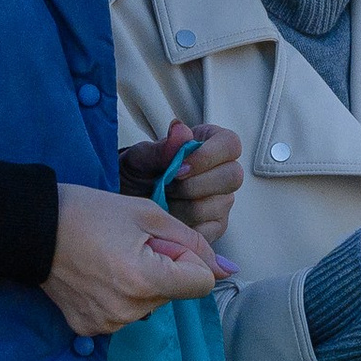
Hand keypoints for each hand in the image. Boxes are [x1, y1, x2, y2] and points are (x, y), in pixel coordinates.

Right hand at [45, 184, 221, 335]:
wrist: (32, 227)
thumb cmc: (89, 212)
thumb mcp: (147, 213)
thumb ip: (192, 242)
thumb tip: (227, 270)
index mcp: (145, 280)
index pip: (201, 283)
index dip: (186, 258)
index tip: (159, 242)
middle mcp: (129, 310)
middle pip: (174, 294)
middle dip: (163, 269)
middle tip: (128, 245)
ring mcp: (107, 324)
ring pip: (150, 305)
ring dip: (141, 284)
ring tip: (109, 259)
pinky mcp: (89, 329)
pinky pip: (123, 314)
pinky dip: (118, 296)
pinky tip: (96, 276)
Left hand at [117, 121, 243, 252]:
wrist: (128, 201)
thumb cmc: (138, 173)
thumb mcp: (141, 157)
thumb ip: (162, 147)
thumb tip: (180, 130)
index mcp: (212, 144)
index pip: (230, 144)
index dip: (207, 156)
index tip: (179, 167)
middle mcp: (224, 172)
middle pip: (232, 177)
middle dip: (193, 185)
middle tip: (166, 186)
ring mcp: (222, 200)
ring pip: (216, 206)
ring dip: (182, 206)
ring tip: (163, 201)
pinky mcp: (216, 226)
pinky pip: (208, 230)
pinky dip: (184, 226)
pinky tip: (169, 218)